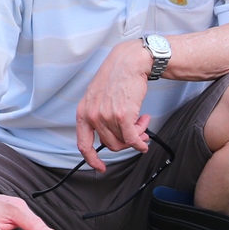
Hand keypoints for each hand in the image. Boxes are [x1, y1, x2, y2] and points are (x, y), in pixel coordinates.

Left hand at [75, 40, 154, 171]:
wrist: (129, 62)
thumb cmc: (116, 77)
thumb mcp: (97, 96)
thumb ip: (100, 117)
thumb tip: (114, 139)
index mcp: (83, 112)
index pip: (83, 144)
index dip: (91, 159)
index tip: (100, 167)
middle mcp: (92, 115)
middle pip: (110, 144)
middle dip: (125, 141)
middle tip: (137, 131)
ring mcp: (106, 116)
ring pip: (124, 140)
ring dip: (136, 134)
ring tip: (142, 120)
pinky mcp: (122, 115)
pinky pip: (133, 139)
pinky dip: (141, 143)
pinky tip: (145, 140)